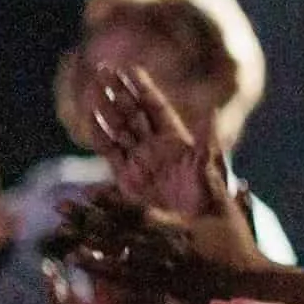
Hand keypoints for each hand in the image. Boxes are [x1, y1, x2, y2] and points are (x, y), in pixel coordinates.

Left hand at [49, 184, 266, 301]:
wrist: (245, 288)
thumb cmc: (236, 243)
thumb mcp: (224, 204)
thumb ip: (211, 165)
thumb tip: (212, 119)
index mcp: (181, 231)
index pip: (142, 215)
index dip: (114, 204)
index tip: (90, 191)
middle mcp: (166, 252)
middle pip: (119, 235)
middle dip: (87, 220)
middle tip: (59, 205)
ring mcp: (160, 272)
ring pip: (116, 257)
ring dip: (86, 244)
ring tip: (60, 233)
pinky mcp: (158, 286)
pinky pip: (123, 278)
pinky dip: (98, 268)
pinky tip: (76, 260)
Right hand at [90, 65, 229, 219]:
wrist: (192, 234)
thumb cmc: (207, 203)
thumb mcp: (210, 170)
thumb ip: (209, 141)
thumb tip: (213, 110)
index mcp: (177, 140)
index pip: (157, 107)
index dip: (143, 88)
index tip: (129, 69)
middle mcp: (156, 147)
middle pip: (134, 112)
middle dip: (119, 91)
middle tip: (103, 69)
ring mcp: (139, 160)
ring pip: (119, 127)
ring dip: (106, 107)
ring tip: (93, 86)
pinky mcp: (125, 178)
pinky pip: (110, 151)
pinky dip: (99, 134)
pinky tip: (90, 116)